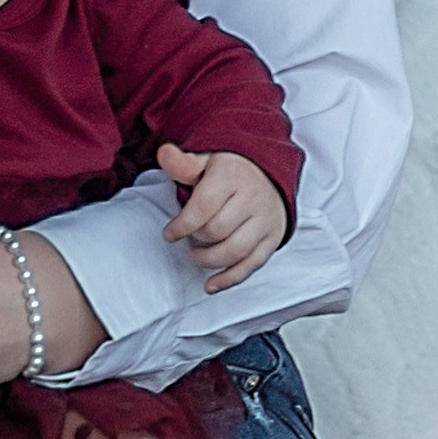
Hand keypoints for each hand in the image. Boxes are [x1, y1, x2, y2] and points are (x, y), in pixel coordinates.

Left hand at [158, 144, 291, 291]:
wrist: (268, 173)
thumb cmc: (229, 170)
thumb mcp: (205, 160)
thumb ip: (183, 163)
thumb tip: (164, 153)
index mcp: (232, 176)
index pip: (204, 206)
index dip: (182, 224)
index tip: (169, 233)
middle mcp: (253, 197)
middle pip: (218, 230)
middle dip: (196, 239)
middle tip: (187, 237)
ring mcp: (266, 219)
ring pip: (235, 250)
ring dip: (209, 260)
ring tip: (195, 255)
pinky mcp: (273, 237)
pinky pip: (252, 264)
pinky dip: (230, 278)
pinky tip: (210, 285)